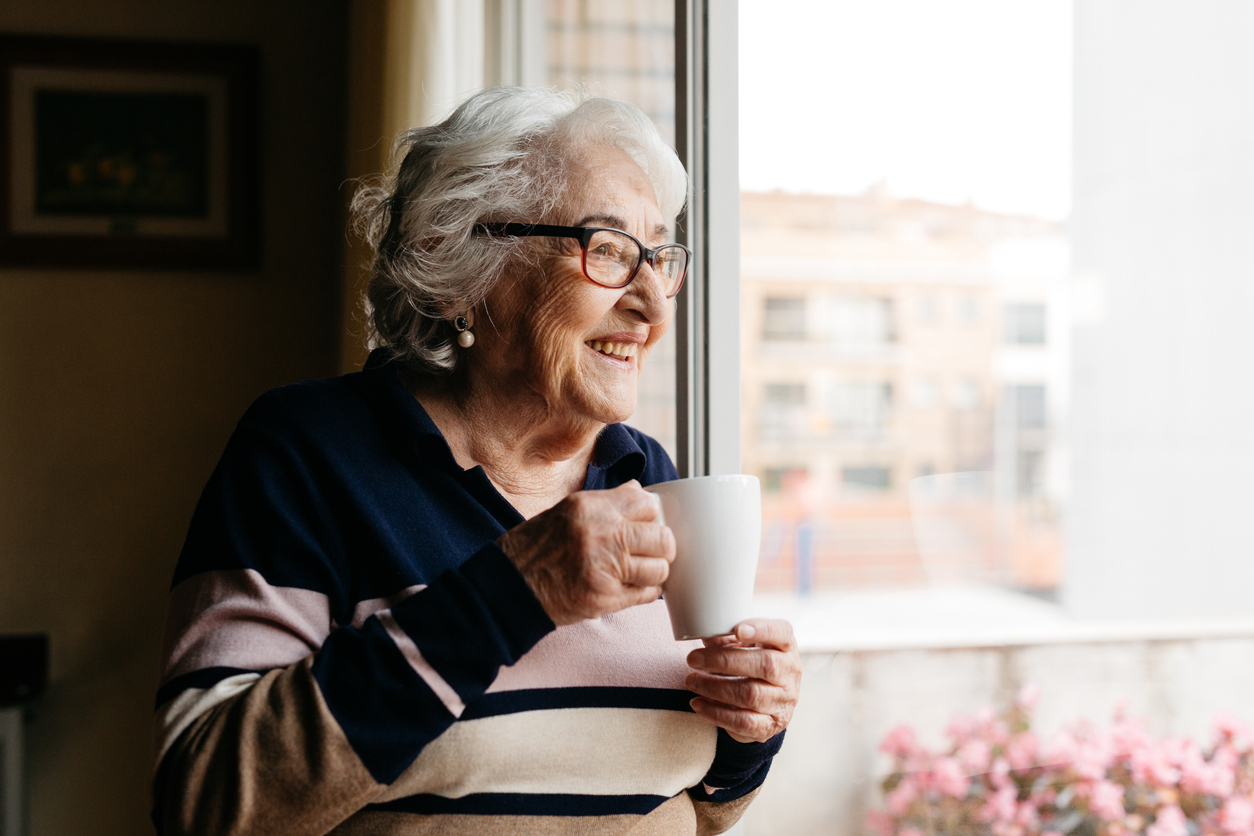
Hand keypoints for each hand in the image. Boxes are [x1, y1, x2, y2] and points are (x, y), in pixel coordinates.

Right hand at [497, 480, 674, 625]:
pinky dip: (644, 592)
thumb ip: (606, 503)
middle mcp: (601, 534)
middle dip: (660, 546)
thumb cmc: (535, 548)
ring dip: (653, 572)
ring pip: (659, 569)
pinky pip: (647, 595)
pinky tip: (630, 588)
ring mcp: (605, 568)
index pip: (646, 503)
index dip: (651, 516)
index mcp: (589, 506)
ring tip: (637, 572)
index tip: (645, 525)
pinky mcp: (605, 599)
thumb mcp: (565, 511)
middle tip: (649, 552)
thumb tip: (640, 492)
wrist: (508, 587)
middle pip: (662, 537)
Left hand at [685, 619, 800, 742]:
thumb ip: (727, 638)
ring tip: (691, 681)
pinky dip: (716, 713)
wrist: (768, 704)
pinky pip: (744, 721)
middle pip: (764, 665)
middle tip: (693, 659)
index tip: (737, 630)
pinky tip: (698, 704)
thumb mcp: (745, 646)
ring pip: (750, 695)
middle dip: (724, 661)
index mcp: (786, 646)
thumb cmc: (752, 663)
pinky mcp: (771, 725)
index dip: (762, 630)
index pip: (781, 633)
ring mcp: (783, 701)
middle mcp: (790, 673)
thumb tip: (704, 632)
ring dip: (715, 688)